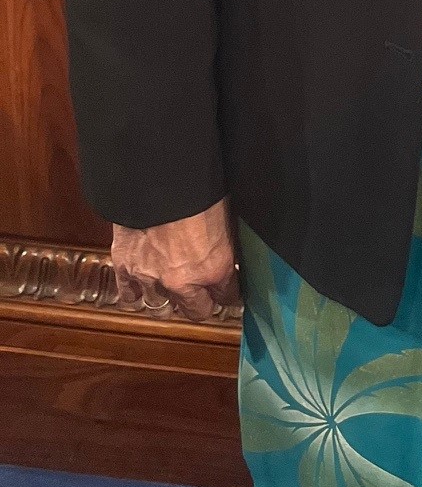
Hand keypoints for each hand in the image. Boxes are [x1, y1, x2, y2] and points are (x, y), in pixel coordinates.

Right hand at [112, 198, 237, 320]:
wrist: (158, 175)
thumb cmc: (199, 186)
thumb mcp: (226, 215)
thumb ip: (224, 243)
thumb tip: (226, 250)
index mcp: (215, 267)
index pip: (226, 296)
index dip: (230, 294)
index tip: (230, 292)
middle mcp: (183, 282)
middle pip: (195, 311)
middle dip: (202, 304)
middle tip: (204, 295)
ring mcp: (151, 277)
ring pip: (162, 306)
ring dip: (169, 298)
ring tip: (174, 291)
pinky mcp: (125, 267)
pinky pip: (130, 294)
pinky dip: (136, 292)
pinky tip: (142, 289)